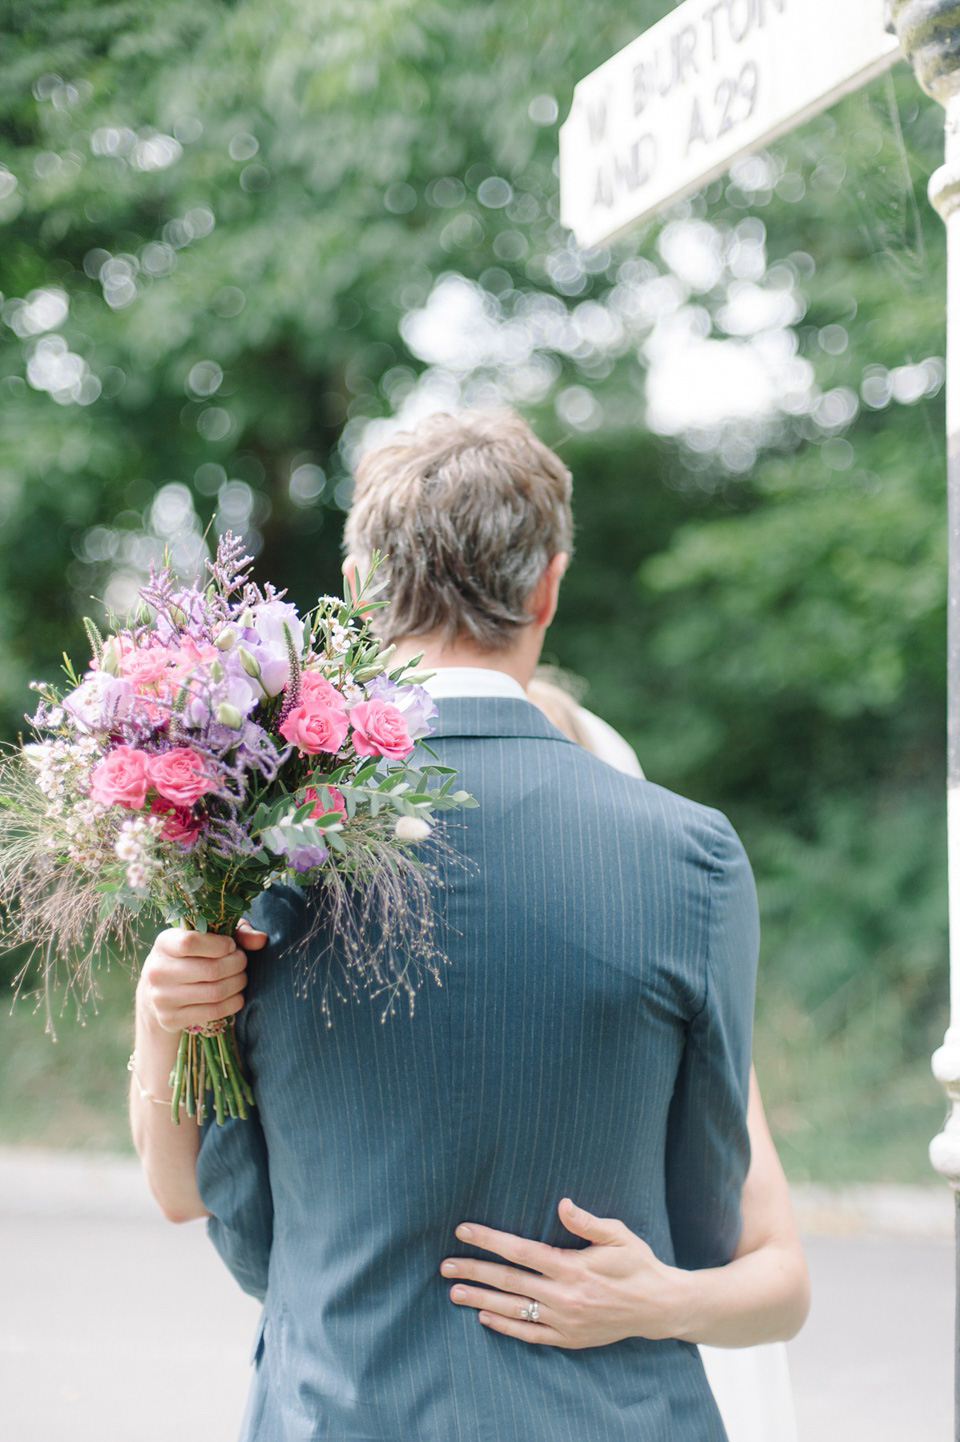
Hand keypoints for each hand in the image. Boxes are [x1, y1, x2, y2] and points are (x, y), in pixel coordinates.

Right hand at [137, 920, 266, 1033]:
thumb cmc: (192, 955)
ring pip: (215, 992)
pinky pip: (213, 1012)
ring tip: (240, 978)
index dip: (220, 944)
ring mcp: (162, 997)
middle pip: (211, 969)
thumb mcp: (208, 936)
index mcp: (164, 943)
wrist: (158, 991)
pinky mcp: (170, 1019)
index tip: (231, 946)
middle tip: (242, 963)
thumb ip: (237, 933)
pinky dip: (233, 1003)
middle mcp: (157, 970)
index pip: (191, 942)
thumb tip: (261, 940)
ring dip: (238, 984)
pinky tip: (236, 996)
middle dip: (237, 965)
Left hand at [440, 1197, 687, 1348]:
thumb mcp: (618, 1234)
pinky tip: (485, 1319)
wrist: (659, 1306)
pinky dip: (506, 1328)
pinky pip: (530, 1335)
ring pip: (514, 1310)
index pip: (521, 1252)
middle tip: (445, 1266)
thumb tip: (562, 1204)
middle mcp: (564, 1296)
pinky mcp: (569, 1338)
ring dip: (481, 1301)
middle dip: (474, 1271)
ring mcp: (565, 1321)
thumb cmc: (638, 1263)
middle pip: (509, 1282)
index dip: (490, 1240)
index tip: (463, 1231)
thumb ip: (587, 1221)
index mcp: (572, 1267)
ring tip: (454, 1293)